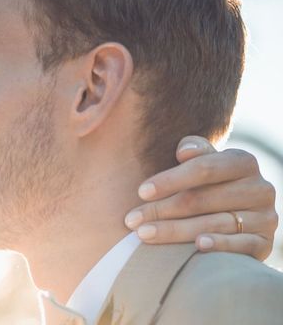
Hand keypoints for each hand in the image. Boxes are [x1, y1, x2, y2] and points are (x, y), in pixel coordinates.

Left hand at [124, 136, 277, 260]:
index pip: (203, 168)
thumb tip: (184, 152)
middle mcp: (260, 188)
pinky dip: (220, 245)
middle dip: (161, 210)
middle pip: (202, 199)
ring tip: (144, 234)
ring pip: (214, 223)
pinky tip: (197, 247)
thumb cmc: (208, 184)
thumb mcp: (203, 163)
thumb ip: (195, 152)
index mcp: (242, 162)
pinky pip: (242, 245)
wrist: (237, 214)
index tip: (141, 192)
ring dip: (175, 231)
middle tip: (132, 220)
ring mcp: (266, 217)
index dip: (170, 180)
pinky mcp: (266, 243)